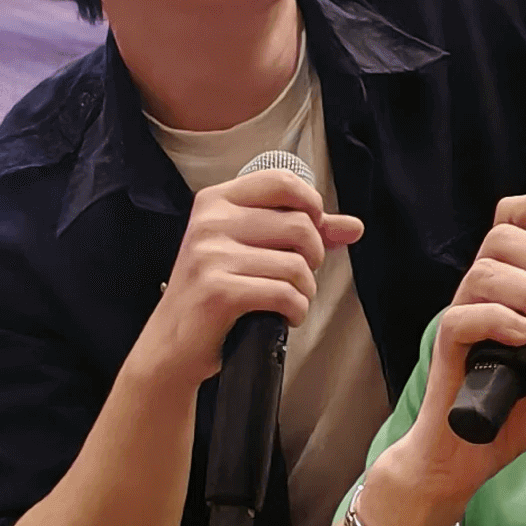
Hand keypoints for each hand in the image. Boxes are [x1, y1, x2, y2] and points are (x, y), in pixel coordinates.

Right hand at [130, 165, 361, 389]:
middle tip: (296, 278)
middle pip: (300, 225)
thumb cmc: (215, 292)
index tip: (310, 234)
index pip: (283, 182)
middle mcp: (210, 221)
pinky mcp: (218, 292)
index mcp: (217, 200)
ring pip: (297, 265)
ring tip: (288, 301)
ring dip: (305, 291)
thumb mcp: (251, 250)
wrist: (172, 343)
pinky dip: (295, 311)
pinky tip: (283, 316)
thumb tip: (353, 226)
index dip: (311, 207)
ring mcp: (210, 256)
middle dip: (312, 259)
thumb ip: (301, 232)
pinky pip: (285, 294)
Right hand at [361, 193, 525, 525]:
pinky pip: (466, 315)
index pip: (515, 222)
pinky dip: (503, 320)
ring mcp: (462, 316)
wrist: (472, 455)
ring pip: (487, 271)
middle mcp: (482, 292)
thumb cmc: (512, 406)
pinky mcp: (448, 346)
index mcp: (509, 285)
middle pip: (502, 235)